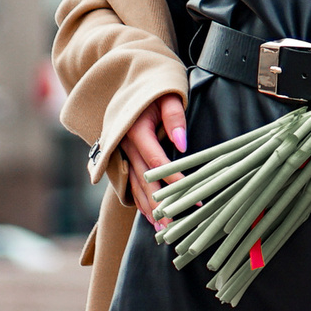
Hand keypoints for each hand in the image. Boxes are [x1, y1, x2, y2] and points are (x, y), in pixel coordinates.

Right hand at [121, 93, 188, 228]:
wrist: (128, 81)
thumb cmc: (154, 88)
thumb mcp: (167, 94)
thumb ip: (175, 116)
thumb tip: (182, 143)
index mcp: (135, 129)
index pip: (156, 159)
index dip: (172, 177)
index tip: (190, 191)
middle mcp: (125, 145)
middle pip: (142, 179)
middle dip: (158, 203)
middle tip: (172, 224)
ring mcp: (121, 153)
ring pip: (134, 185)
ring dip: (148, 207)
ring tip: (162, 228)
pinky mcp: (122, 158)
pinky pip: (130, 183)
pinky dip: (139, 200)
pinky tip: (149, 216)